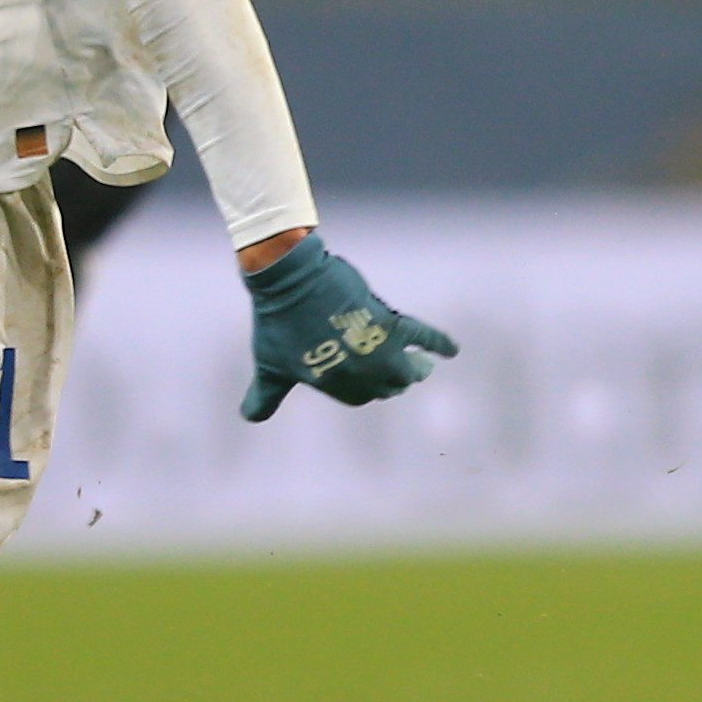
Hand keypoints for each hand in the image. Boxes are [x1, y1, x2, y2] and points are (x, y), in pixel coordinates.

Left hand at [239, 231, 456, 420]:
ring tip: (421, 366)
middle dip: (392, 381)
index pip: (363, 396)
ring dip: (415, 369)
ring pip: (408, 369)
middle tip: (399, 375)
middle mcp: (364, 375)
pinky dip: (440, 343)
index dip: (367, 389)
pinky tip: (453, 351)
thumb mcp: (270, 366)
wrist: (292, 282)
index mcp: (338, 387)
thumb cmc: (279, 324)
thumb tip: (248, 418)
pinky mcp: (393, 324)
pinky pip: (425, 336)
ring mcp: (380, 351)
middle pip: (389, 384)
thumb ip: (265, 396)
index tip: (372, 384)